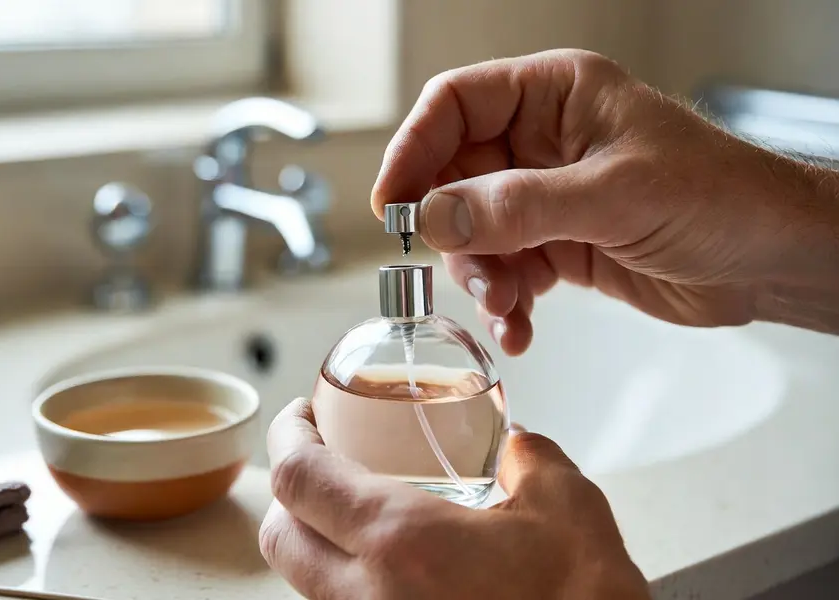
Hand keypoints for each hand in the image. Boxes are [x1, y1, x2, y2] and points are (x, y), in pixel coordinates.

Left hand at [259, 397, 649, 599]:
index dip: (287, 435)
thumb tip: (516, 447)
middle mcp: (366, 598)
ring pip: (306, 583)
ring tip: (361, 512)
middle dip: (291, 490)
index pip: (298, 478)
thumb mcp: (569, 508)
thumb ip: (531, 459)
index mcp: (399, 543)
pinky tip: (399, 567)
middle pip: (278, 538)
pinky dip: (350, 581)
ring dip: (317, 540)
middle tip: (323, 459)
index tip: (301, 416)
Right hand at [372, 49, 838, 352]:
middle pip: (453, 177)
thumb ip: (516, 206)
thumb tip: (432, 217)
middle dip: (450, 231)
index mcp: (554, 96)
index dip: (414, 149)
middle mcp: (541, 143)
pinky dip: (504, 304)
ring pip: (473, 233)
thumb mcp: (613, 194)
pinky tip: (519, 327)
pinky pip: (505, 271)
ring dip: (479, 276)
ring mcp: (547, 197)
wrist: (771, 260)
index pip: (455, 105)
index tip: (391, 205)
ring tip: (506, 303)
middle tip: (462, 267)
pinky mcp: (558, 245)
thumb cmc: (720, 195)